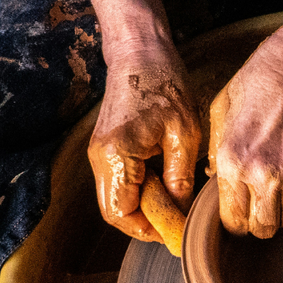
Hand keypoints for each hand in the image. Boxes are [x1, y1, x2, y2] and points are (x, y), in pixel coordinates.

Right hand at [88, 48, 200, 240]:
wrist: (140, 51)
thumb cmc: (164, 84)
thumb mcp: (184, 134)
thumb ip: (180, 178)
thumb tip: (181, 212)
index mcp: (117, 155)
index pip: (122, 214)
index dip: (148, 229)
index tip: (174, 231)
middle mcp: (99, 158)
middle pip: (115, 211)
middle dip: (145, 222)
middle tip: (177, 219)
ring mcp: (99, 153)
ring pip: (116, 198)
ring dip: (143, 205)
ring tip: (174, 197)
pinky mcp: (105, 147)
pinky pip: (119, 182)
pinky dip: (140, 189)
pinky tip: (165, 178)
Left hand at [208, 33, 282, 237]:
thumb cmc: (255, 84)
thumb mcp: (219, 114)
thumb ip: (215, 153)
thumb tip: (215, 180)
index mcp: (231, 162)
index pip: (232, 222)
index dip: (236, 221)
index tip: (241, 210)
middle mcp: (261, 175)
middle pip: (262, 229)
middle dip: (261, 221)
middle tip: (263, 203)